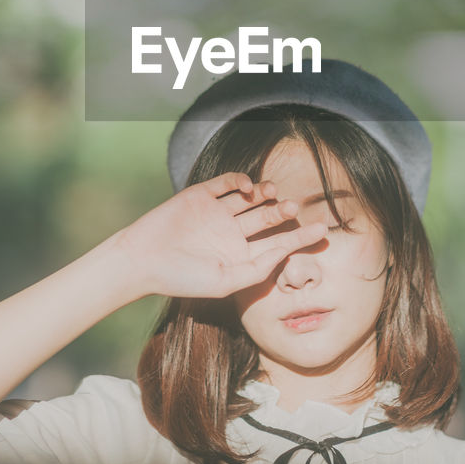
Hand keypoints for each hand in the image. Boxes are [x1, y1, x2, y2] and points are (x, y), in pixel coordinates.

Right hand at [117, 172, 327, 298]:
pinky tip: (247, 186)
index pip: (277, 244)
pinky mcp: (201, 195)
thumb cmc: (183, 278)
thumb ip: (256, 270)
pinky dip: (239, 181)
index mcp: (240, 256)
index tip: (322, 231)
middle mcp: (232, 233)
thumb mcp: (225, 282)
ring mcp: (217, 213)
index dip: (300, 237)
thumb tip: (284, 255)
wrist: (142, 260)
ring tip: (272, 194)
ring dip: (264, 194)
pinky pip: (226, 183)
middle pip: (267, 219)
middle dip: (283, 213)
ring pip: (250, 199)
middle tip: (295, 207)